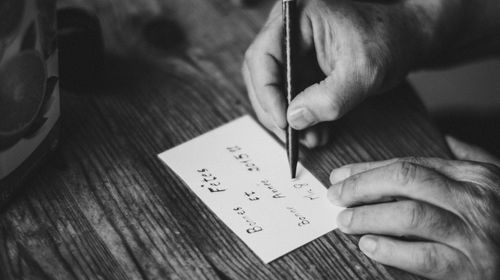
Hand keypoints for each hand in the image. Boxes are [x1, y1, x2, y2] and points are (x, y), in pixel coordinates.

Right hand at [242, 0, 463, 147]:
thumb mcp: (362, 72)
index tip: (282, 121)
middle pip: (261, 76)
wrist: (405, 41)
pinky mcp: (301, 69)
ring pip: (274, 91)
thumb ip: (329, 98)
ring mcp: (293, 52)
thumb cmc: (388, 41)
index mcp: (296, 18)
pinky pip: (291, 98)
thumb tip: (294, 119)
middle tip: (291, 137)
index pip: (263, 56)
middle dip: (275, 110)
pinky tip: (317, 133)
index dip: (266, 91)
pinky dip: (301, 119)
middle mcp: (288, 33)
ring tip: (310, 140)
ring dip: (289, 120)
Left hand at [327, 136, 499, 278]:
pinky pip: (423, 256)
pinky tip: (369, 246)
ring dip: (368, 217)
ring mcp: (473, 234)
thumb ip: (469, 159)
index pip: (409, 164)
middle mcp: (474, 200)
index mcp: (474, 176)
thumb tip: (444, 138)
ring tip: (344, 221)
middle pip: (405, 180)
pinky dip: (391, 250)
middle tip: (336, 196)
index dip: (368, 169)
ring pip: (409, 215)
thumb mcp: (495, 184)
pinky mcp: (470, 269)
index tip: (340, 176)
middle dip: (362, 186)